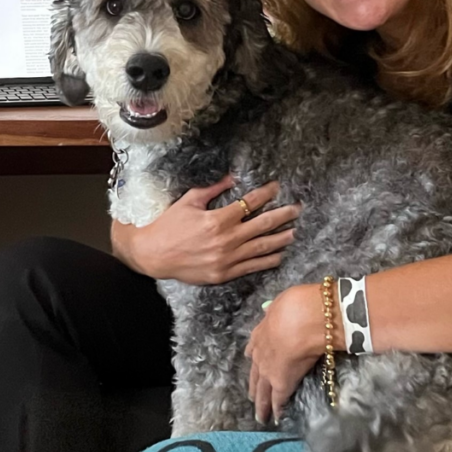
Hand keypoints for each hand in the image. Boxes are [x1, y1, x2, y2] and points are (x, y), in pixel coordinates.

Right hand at [111, 175, 299, 284]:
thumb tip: (233, 178)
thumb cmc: (168, 225)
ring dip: (280, 239)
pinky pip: (251, 267)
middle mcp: (226, 240)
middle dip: (282, 215)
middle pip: (262, 225)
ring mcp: (226, 259)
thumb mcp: (189, 202)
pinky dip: (267, 261)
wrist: (153, 255)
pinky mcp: (224, 274)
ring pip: (261, 248)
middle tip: (297, 209)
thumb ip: (213, 190)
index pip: (249, 204)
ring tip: (294, 231)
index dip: (266, 194)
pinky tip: (279, 255)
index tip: (277, 187)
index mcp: (217, 219)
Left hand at [245, 283, 343, 424]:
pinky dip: (277, 409)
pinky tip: (276, 417)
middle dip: (253, 387)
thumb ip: (275, 311)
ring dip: (261, 403)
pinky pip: (278, 399)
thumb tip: (272, 311)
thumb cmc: (295, 305)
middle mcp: (260, 353)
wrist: (303, 319)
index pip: (254, 348)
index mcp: (260, 332)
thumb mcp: (279, 303)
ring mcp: (269, 370)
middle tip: (251, 399)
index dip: (254, 357)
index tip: (252, 362)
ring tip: (260, 415)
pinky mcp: (282, 383)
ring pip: (262, 390)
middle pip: (254, 374)